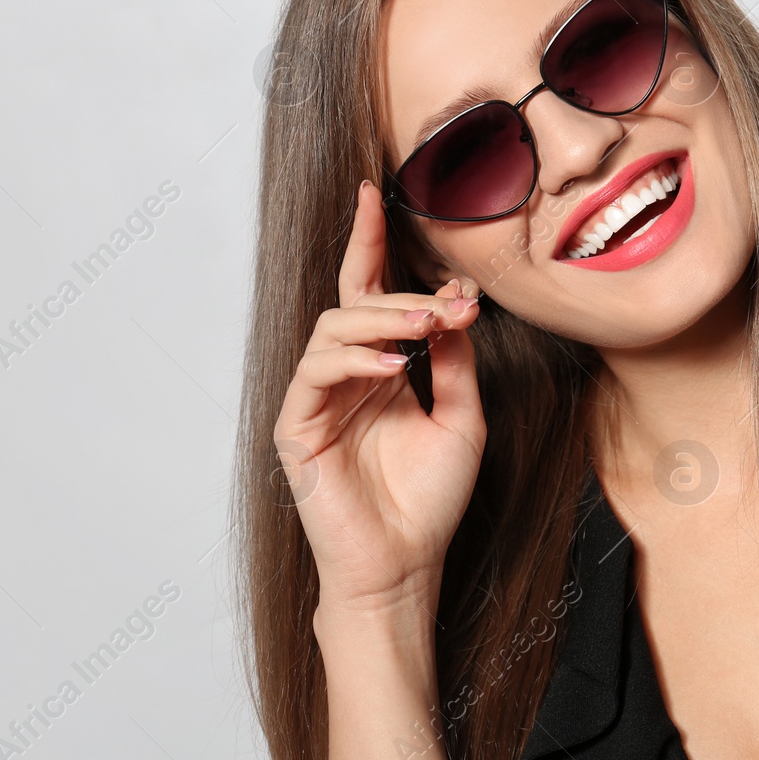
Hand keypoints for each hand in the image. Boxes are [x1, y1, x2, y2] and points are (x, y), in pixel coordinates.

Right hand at [273, 179, 486, 620]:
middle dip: (399, 290)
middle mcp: (345, 377)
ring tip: (425, 329)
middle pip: (352, 303)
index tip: (376, 194)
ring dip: (381, 319)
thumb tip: (455, 300)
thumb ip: (455, 360)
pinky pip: (314, 374)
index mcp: (379, 370)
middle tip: (450, 303)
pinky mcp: (297, 429)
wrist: (405, 565)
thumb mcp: (461, 416)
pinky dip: (353, 360)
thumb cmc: (429, 500)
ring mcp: (317, 401)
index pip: (367, 293)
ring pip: (332, 330)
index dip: (367, 242)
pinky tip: (392, 366)